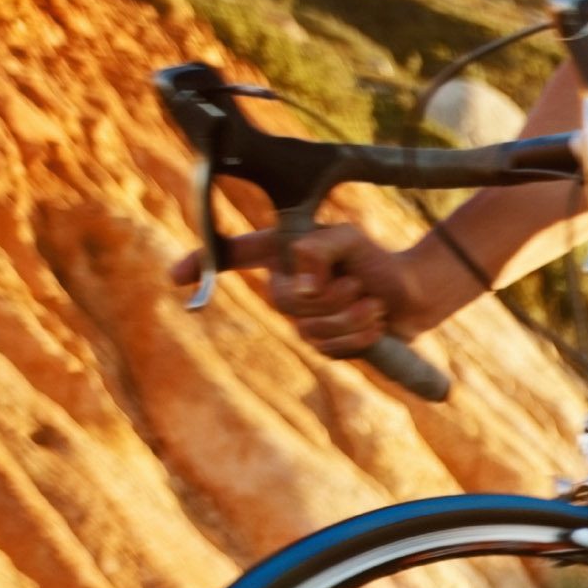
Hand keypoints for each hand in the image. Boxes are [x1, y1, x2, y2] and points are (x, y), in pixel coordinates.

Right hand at [172, 223, 426, 356]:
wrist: (412, 295)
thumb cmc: (375, 260)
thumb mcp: (348, 238)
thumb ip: (318, 250)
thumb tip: (300, 284)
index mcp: (281, 253)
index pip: (233, 256)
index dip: (202, 264)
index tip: (175, 276)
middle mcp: (285, 285)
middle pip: (283, 301)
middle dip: (328, 296)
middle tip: (356, 284)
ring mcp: (302, 317)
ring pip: (309, 329)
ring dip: (350, 317)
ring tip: (372, 303)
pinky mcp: (323, 343)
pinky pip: (328, 348)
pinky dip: (358, 336)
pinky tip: (375, 323)